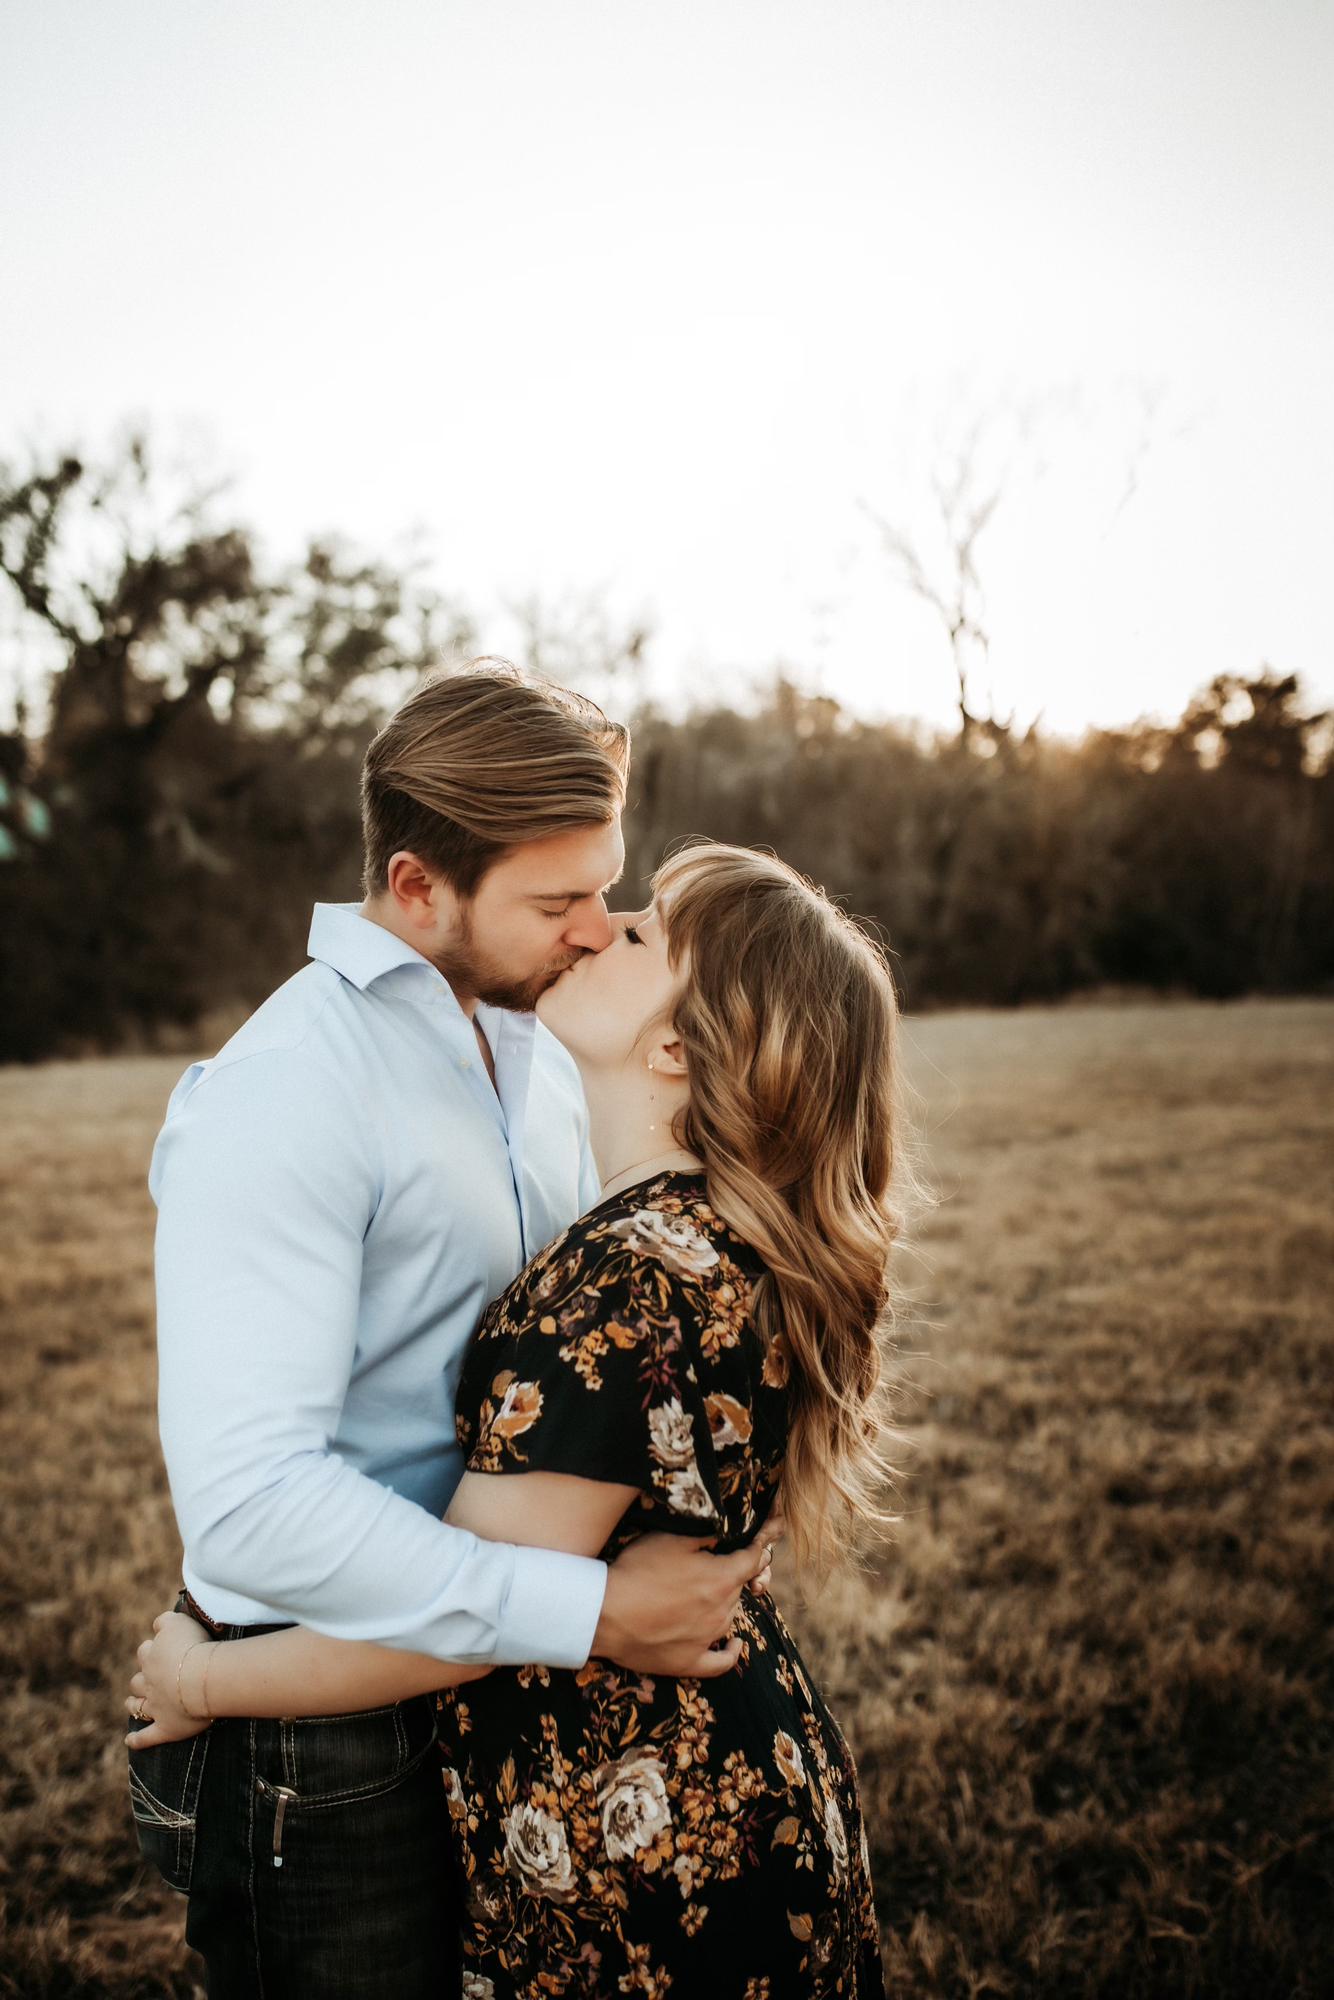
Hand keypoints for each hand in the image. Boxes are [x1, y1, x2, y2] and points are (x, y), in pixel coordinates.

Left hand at [124, 1610, 214, 1749]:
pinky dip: (137, 1740)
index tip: (162, 1649)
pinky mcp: (165, 1728)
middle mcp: (149, 1681)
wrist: (200, 1678)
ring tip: (132, 1704)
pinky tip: (130, 1741)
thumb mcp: (179, 1622)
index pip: (146, 1650)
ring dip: (134, 1704)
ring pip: (137, 1706)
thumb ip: (165, 1620)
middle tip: (148, 1678)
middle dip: (140, 1679)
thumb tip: (158, 1623)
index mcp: (152, 1656)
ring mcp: (155, 1706)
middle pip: (137, 1679)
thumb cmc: (194, 1646)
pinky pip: (146, 1737)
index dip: (153, 1649)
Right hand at [592, 1517, 783, 1678]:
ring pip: (729, 1617)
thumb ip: (705, 1535)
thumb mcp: (670, 1539)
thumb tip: (725, 1533)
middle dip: (731, 1573)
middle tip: (711, 1563)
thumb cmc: (637, 1571)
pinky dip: (732, 1651)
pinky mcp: (690, 1662)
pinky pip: (722, 1661)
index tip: (765, 1536)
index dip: (760, 1545)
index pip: (753, 1559)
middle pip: (738, 1587)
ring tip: (705, 1593)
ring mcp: (707, 1639)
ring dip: (724, 1603)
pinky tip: (735, 1644)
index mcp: (722, 1579)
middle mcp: (722, 1611)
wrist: (606, 1615)